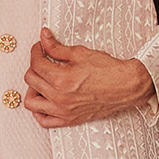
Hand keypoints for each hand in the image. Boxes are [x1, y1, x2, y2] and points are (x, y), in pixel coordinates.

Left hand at [22, 28, 154, 128]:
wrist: (126, 86)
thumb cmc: (108, 70)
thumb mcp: (80, 53)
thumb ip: (57, 48)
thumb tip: (44, 37)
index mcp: (61, 79)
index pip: (36, 64)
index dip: (36, 51)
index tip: (40, 47)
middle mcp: (59, 98)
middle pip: (31, 80)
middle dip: (34, 66)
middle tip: (43, 59)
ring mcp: (63, 111)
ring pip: (31, 102)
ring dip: (33, 89)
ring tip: (42, 80)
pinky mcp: (69, 120)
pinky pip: (43, 121)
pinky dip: (39, 111)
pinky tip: (45, 99)